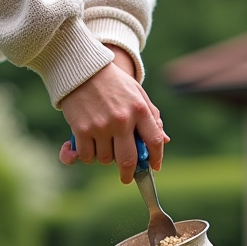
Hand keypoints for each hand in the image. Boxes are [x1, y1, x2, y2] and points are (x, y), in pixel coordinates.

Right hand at [59, 46, 168, 183]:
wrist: (82, 68)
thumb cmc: (113, 82)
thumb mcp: (137, 93)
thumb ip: (151, 116)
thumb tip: (164, 140)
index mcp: (139, 109)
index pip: (154, 141)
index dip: (156, 158)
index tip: (154, 166)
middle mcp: (122, 120)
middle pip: (129, 160)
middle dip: (128, 174)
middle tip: (126, 177)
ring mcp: (101, 126)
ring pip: (105, 159)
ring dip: (105, 158)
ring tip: (103, 146)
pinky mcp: (82, 129)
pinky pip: (87, 156)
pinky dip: (88, 156)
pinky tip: (88, 145)